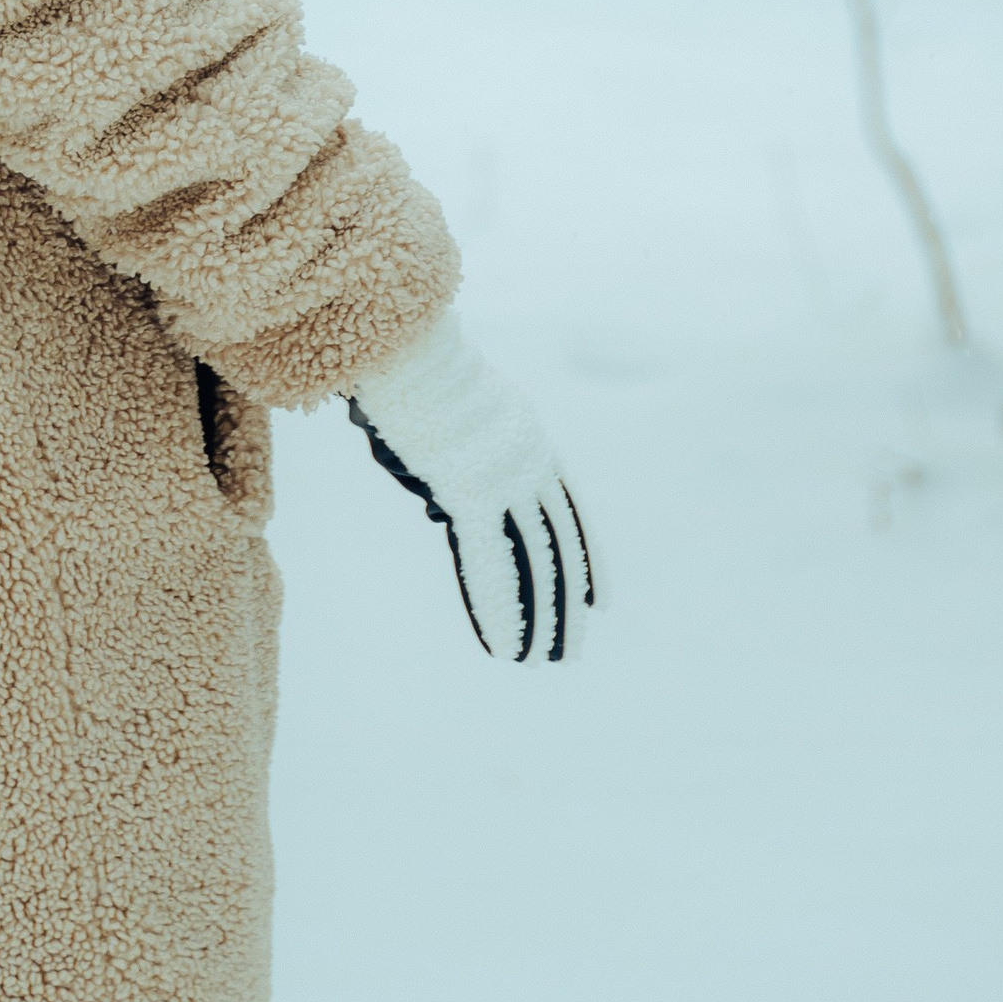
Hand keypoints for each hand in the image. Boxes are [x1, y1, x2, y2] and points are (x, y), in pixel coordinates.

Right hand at [349, 305, 593, 662]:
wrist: (401, 340)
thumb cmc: (406, 370)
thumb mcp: (444, 422)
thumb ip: (450, 467)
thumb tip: (438, 506)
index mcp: (528, 439)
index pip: (570, 512)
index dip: (587, 559)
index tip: (601, 602)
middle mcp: (529, 462)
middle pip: (559, 546)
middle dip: (567, 603)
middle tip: (572, 650)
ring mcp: (505, 479)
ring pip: (535, 564)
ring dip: (542, 618)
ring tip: (548, 662)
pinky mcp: (472, 494)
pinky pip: (489, 565)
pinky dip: (496, 611)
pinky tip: (506, 648)